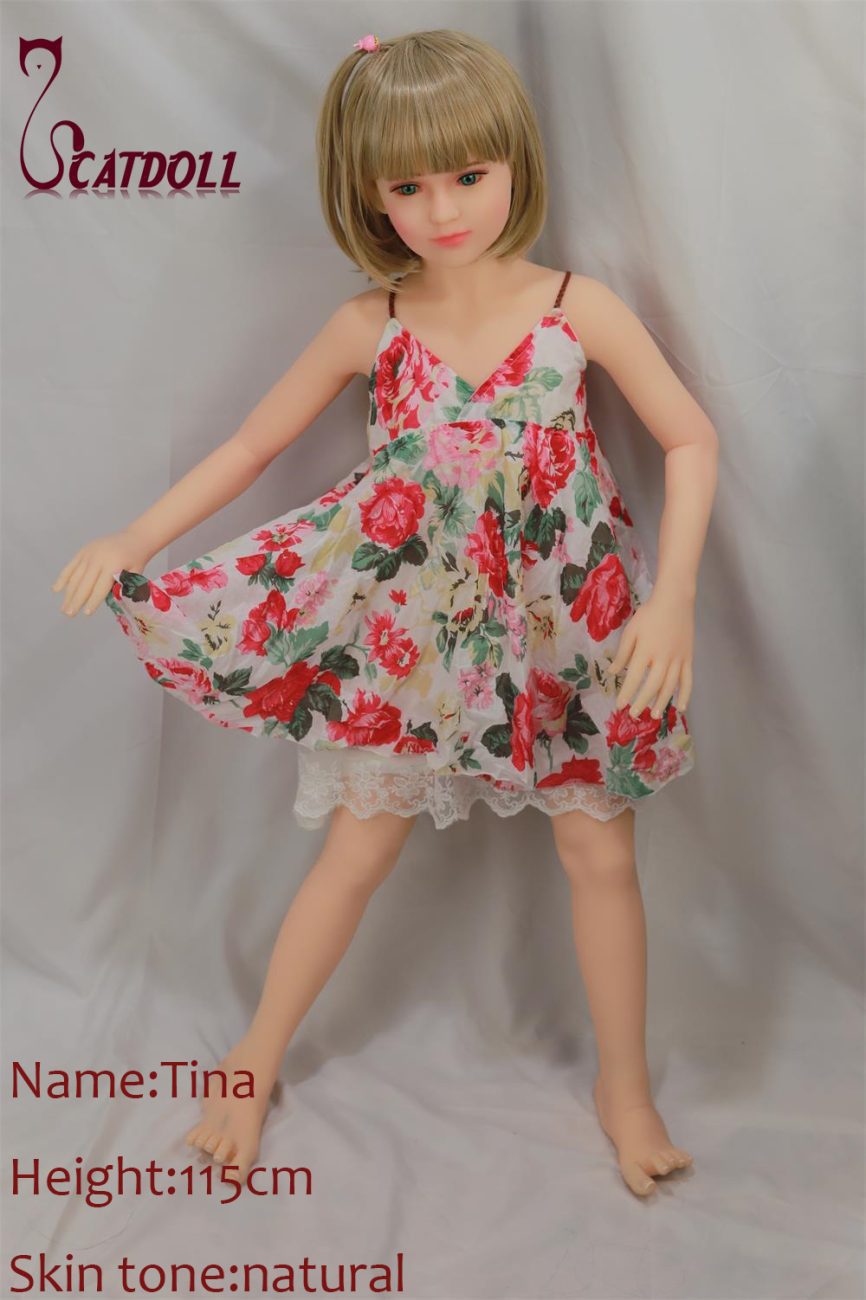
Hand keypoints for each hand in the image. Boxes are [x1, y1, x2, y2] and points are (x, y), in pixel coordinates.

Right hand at [52, 530, 151, 617]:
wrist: (134, 538)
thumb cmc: (136, 559)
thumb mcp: (135, 574)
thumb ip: (123, 587)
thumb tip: (110, 602)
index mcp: (112, 565)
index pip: (100, 588)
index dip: (93, 601)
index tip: (86, 613)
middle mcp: (98, 559)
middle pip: (84, 584)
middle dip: (76, 600)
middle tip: (69, 614)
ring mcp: (88, 554)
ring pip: (75, 577)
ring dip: (68, 593)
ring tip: (64, 608)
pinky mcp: (83, 551)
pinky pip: (71, 566)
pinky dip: (63, 578)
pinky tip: (56, 589)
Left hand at [607, 588, 693, 717]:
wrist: (675, 600)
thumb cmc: (649, 614)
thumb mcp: (631, 631)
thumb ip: (623, 653)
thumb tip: (613, 672)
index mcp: (645, 651)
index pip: (634, 678)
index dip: (626, 693)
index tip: (619, 705)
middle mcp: (663, 659)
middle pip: (652, 686)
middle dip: (642, 702)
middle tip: (633, 714)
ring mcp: (678, 660)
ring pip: (670, 686)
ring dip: (661, 702)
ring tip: (653, 715)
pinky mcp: (689, 658)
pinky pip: (688, 680)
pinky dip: (685, 695)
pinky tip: (681, 707)